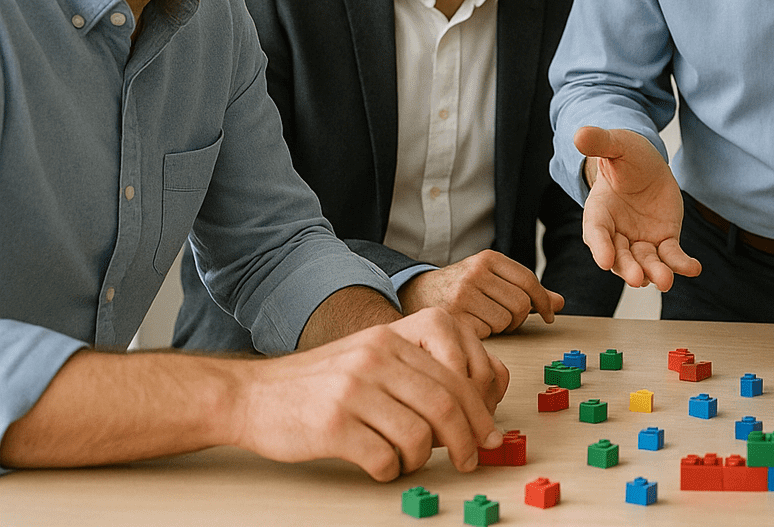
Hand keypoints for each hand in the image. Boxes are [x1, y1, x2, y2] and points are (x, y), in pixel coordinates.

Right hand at [232, 308, 508, 480]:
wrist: (252, 394)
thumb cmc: (318, 383)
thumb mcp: (371, 359)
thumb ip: (418, 374)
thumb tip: (474, 411)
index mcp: (392, 337)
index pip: (457, 375)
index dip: (480, 410)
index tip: (487, 433)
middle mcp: (376, 358)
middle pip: (446, 405)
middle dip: (468, 440)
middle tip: (470, 460)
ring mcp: (353, 390)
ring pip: (420, 435)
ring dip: (424, 459)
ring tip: (410, 461)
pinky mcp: (332, 425)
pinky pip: (385, 458)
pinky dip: (392, 470)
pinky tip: (382, 466)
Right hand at [399, 250, 562, 337]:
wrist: (416, 293)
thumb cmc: (461, 287)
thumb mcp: (493, 278)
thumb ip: (526, 289)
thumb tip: (560, 302)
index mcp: (489, 258)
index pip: (529, 280)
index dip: (543, 301)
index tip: (549, 315)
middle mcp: (476, 272)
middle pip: (521, 304)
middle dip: (520, 318)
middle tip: (508, 320)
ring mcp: (463, 294)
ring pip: (506, 320)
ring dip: (502, 327)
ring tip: (487, 320)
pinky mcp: (453, 316)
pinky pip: (488, 332)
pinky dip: (486, 334)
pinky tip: (474, 326)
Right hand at [573, 125, 700, 289]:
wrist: (646, 166)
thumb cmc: (625, 157)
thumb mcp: (616, 145)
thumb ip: (600, 143)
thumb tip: (580, 134)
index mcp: (599, 213)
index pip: (596, 233)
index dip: (600, 246)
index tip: (604, 260)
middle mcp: (617, 233)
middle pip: (620, 256)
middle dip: (628, 268)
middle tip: (636, 279)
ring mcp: (640, 240)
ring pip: (646, 261)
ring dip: (655, 272)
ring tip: (665, 281)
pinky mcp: (664, 241)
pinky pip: (672, 255)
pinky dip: (682, 264)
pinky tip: (694, 268)